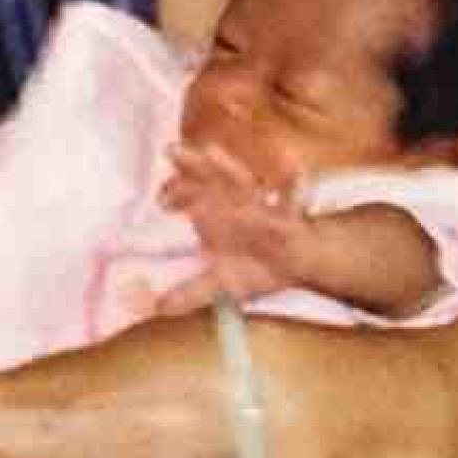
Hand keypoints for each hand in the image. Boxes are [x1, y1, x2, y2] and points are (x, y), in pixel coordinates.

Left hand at [155, 142, 314, 303]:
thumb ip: (190, 292)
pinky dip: (296, 186)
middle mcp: (235, 203)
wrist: (300, 264)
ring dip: (227, 167)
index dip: (173, 194)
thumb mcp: (221, 282)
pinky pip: (293, 200)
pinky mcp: (290, 217)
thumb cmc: (256, 265)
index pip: (188, 197)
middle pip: (209, 179)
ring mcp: (261, 206)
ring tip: (210, 151)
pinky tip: (296, 170)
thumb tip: (158, 308)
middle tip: (169, 150)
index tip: (161, 200)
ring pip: (243, 183)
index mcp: (216, 214)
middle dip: (191, 164)